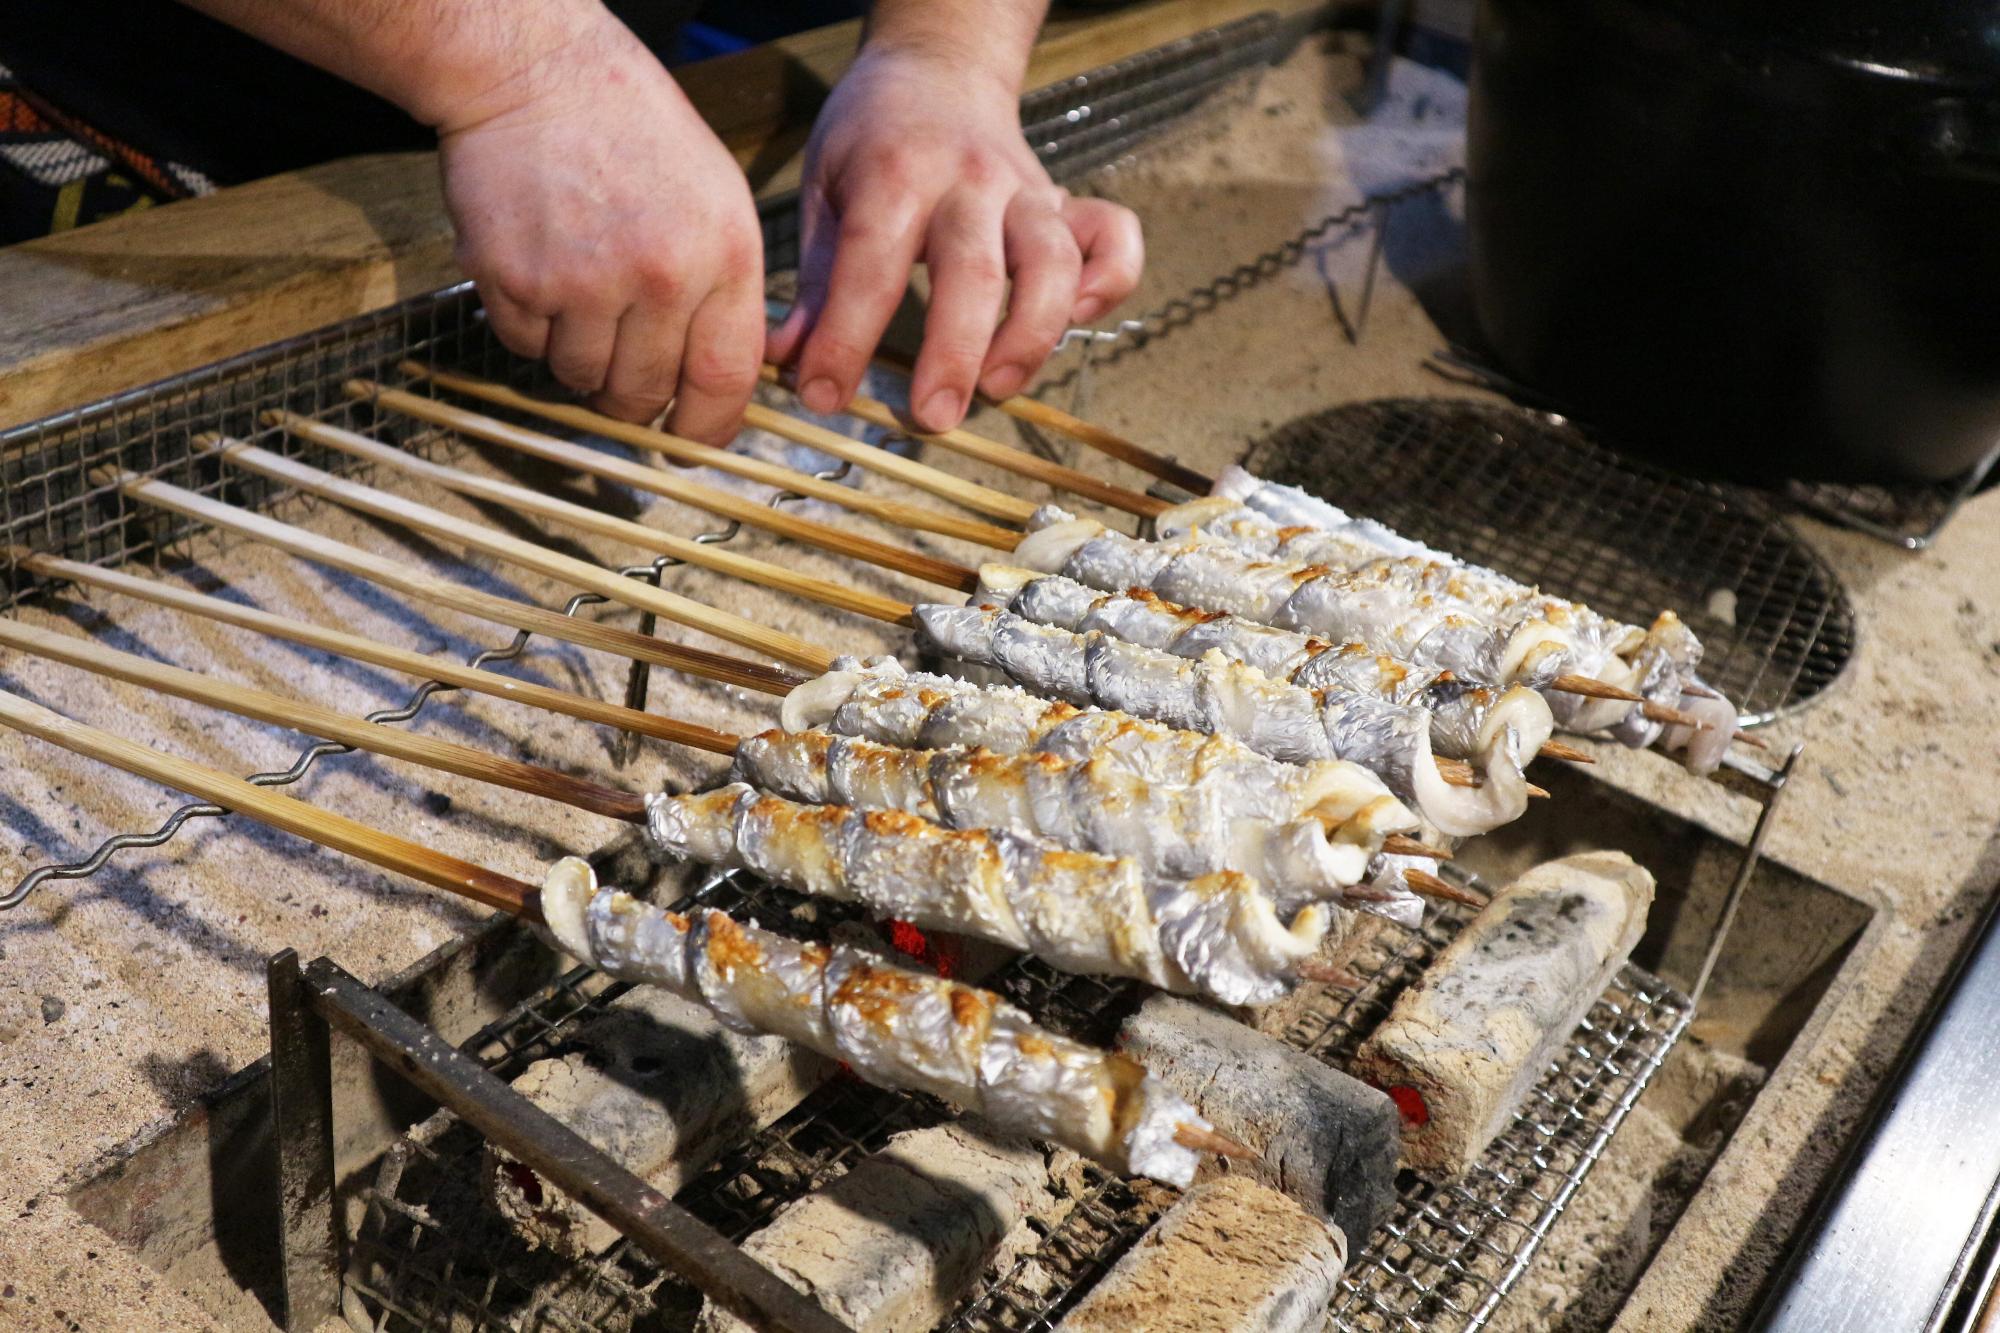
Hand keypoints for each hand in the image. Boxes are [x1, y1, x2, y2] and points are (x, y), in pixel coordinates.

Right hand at [435, 16, 765, 439]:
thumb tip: (721, 381)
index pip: (725, 380)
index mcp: (722, 255)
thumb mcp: (716, 199)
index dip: (710, 427)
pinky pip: (527, 350)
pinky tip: (542, 272)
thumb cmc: (631, 130)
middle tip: (623, 374)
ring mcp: (583, 283)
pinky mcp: (515, 282)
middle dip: (635, 401)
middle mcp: (659, 277)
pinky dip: (532, 330)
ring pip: (582, 381)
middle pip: (646, 396)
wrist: (532, 73)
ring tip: (580, 298)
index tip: (695, 440)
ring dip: (579, 361)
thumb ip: (725, 289)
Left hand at [767, 45, 1143, 432]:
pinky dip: (1109, 283)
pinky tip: (1077, 323)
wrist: (937, 69)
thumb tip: (786, 358)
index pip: (871, 265)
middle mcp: (971, 180)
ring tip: (997, 389)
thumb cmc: (872, 139)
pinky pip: (1114, 239)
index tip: (823, 395)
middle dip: (954, 354)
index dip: (846, 339)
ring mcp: (1028, 191)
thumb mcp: (824, 190)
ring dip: (1032, 335)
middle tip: (932, 417)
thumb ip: (813, 277)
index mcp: (897, 172)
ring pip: (1052, 264)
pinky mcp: (1067, 204)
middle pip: (975, 271)